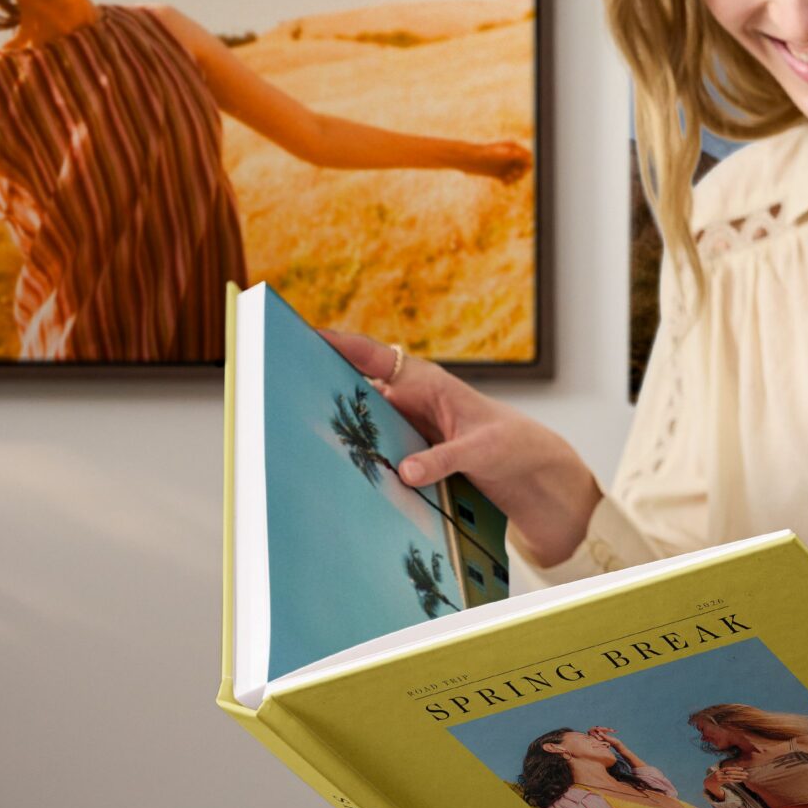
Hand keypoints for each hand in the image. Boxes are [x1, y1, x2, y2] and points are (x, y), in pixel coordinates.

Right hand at [319, 328, 600, 568]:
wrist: (529, 472)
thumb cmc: (511, 445)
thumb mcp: (481, 450)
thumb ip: (444, 459)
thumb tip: (404, 472)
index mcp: (425, 382)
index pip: (373, 357)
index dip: (337, 344)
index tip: (302, 334)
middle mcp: (407, 399)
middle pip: (352, 387)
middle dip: (318, 386)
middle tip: (278, 391)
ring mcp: (403, 426)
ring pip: (357, 421)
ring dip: (333, 427)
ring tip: (293, 433)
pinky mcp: (405, 452)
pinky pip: (371, 450)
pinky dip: (354, 458)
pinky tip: (330, 472)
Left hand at [460, 139, 531, 182]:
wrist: (469, 159)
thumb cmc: (487, 154)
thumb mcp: (504, 154)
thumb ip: (518, 156)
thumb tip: (530, 160)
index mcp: (512, 148)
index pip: (527, 156)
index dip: (527, 164)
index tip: (522, 169)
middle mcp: (510, 156)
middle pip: (523, 167)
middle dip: (521, 172)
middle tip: (513, 175)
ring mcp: (504, 165)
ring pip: (516, 174)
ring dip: (515, 178)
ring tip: (507, 179)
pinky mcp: (497, 173)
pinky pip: (508, 179)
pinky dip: (508, 182)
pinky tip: (504, 183)